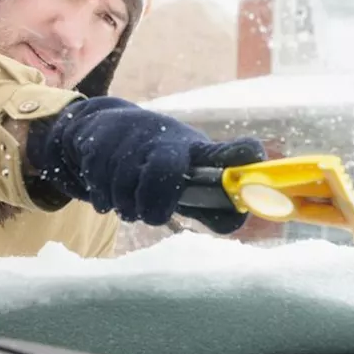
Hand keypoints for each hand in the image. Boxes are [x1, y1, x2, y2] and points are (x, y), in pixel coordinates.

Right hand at [26, 97, 266, 231]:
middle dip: (154, 203)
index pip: (225, 153)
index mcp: (195, 151)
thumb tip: (233, 223)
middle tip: (152, 215)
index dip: (241, 156)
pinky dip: (105, 199)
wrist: (106, 129)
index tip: (252, 159)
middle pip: (164, 171)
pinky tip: (110, 191)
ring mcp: (132, 138)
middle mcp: (167, 139)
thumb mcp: (187, 176)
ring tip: (130, 202)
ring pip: (126, 187)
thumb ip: (209, 204)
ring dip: (127, 206)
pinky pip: (101, 187)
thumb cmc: (160, 161)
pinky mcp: (101, 143)